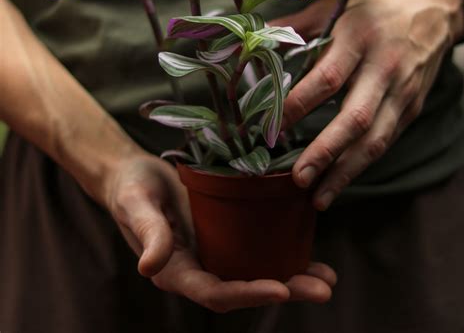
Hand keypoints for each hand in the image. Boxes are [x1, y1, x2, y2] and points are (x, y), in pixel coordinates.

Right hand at [106, 152, 336, 311]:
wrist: (133, 174)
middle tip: (323, 288)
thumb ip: (148, 233)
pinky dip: (281, 249)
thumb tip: (149, 268)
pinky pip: (254, 245)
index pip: (215, 292)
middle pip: (244, 288)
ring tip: (327, 276)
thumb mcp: (136, 205)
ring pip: (255, 270)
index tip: (281, 288)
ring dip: (291, 276)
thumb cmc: (131, 188)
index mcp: (176, 270)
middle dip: (284, 290)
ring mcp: (213, 250)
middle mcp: (199, 266)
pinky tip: (307, 246)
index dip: (248, 294)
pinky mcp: (223, 231)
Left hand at [271, 0, 463, 209]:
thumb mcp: (338, 3)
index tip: (272, 127)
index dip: (299, 105)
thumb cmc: (379, 2)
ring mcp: (402, 91)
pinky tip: (342, 179)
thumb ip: (297, 25)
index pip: (327, 78)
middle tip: (299, 178)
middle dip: (326, 152)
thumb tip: (257, 41)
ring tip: (320, 197)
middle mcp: (384, 68)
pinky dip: (363, 163)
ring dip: (346, 172)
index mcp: (359, 37)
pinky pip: (387, 140)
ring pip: (375, 139)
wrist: (436, 3)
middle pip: (355, 118)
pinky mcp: (411, 106)